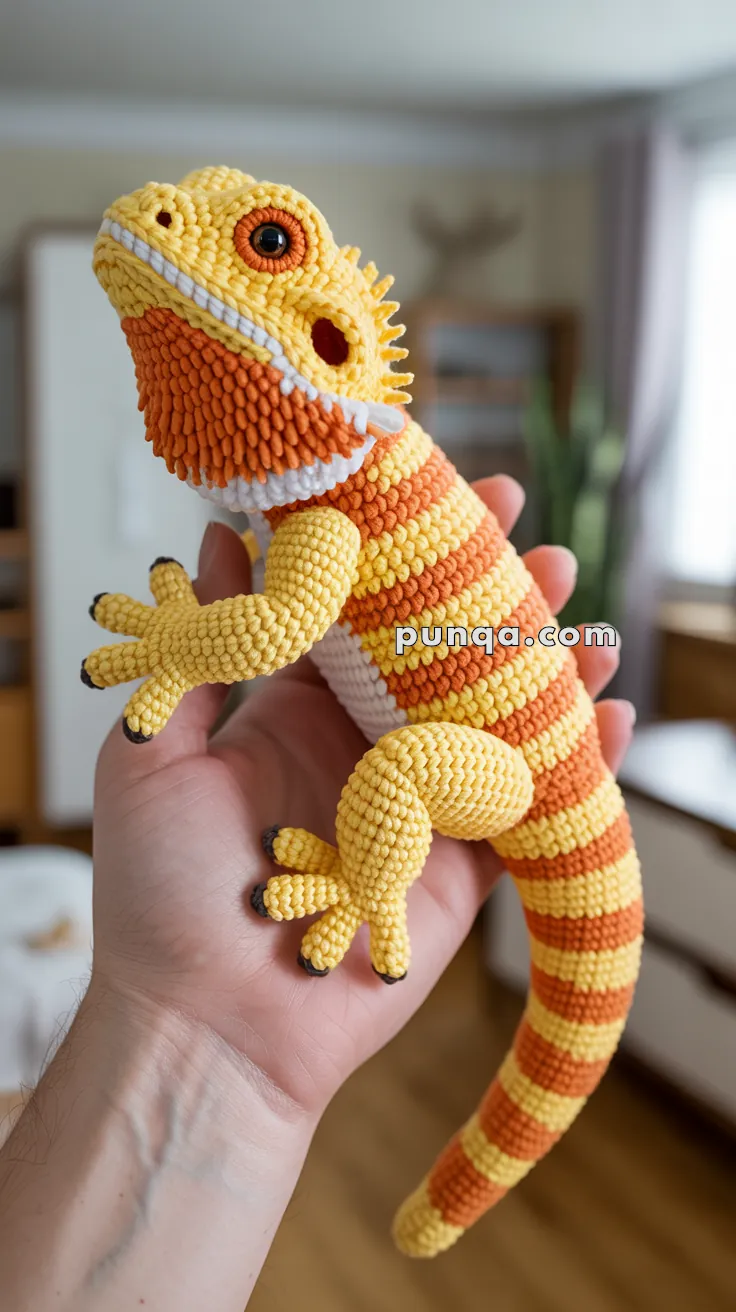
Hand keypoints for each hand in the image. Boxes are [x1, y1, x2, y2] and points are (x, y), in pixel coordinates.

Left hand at [92, 474, 634, 1119]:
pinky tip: (612, 714)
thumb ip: (197, 650)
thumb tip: (211, 541)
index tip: (437, 500)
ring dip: (547, 670)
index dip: (400, 558)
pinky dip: (578, 765)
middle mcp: (361, 750)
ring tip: (585, 618)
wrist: (205, 1021)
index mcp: (292, 713)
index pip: (362, 616)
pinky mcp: (461, 872)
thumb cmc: (163, 890)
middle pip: (443, 658)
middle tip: (535, 543)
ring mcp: (416, 808)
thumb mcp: (152, 750)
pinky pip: (530, 808)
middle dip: (491, 599)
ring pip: (497, 721)